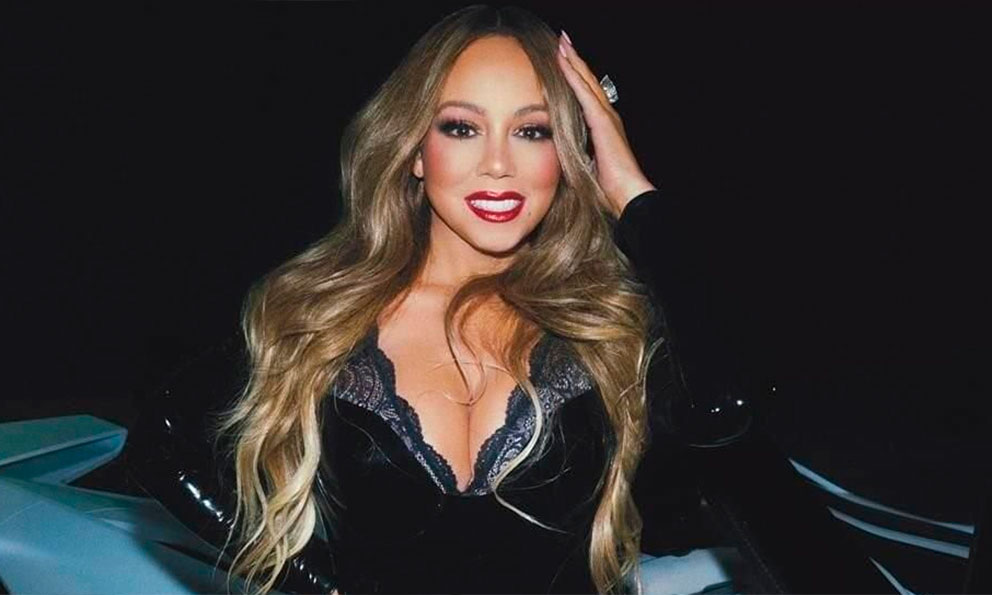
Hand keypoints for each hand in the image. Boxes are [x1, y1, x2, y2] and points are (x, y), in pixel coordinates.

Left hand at [556, 30, 656, 216]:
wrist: (626, 194)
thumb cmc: (609, 187)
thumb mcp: (587, 165)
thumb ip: (577, 153)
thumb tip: (561, 153)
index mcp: (602, 126)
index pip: (587, 95)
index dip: (576, 77)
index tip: (563, 61)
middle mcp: (606, 117)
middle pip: (588, 82)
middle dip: (575, 61)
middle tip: (562, 42)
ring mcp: (606, 117)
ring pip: (587, 82)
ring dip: (574, 61)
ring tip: (562, 43)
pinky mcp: (602, 122)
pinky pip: (584, 93)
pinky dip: (573, 76)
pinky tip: (563, 62)